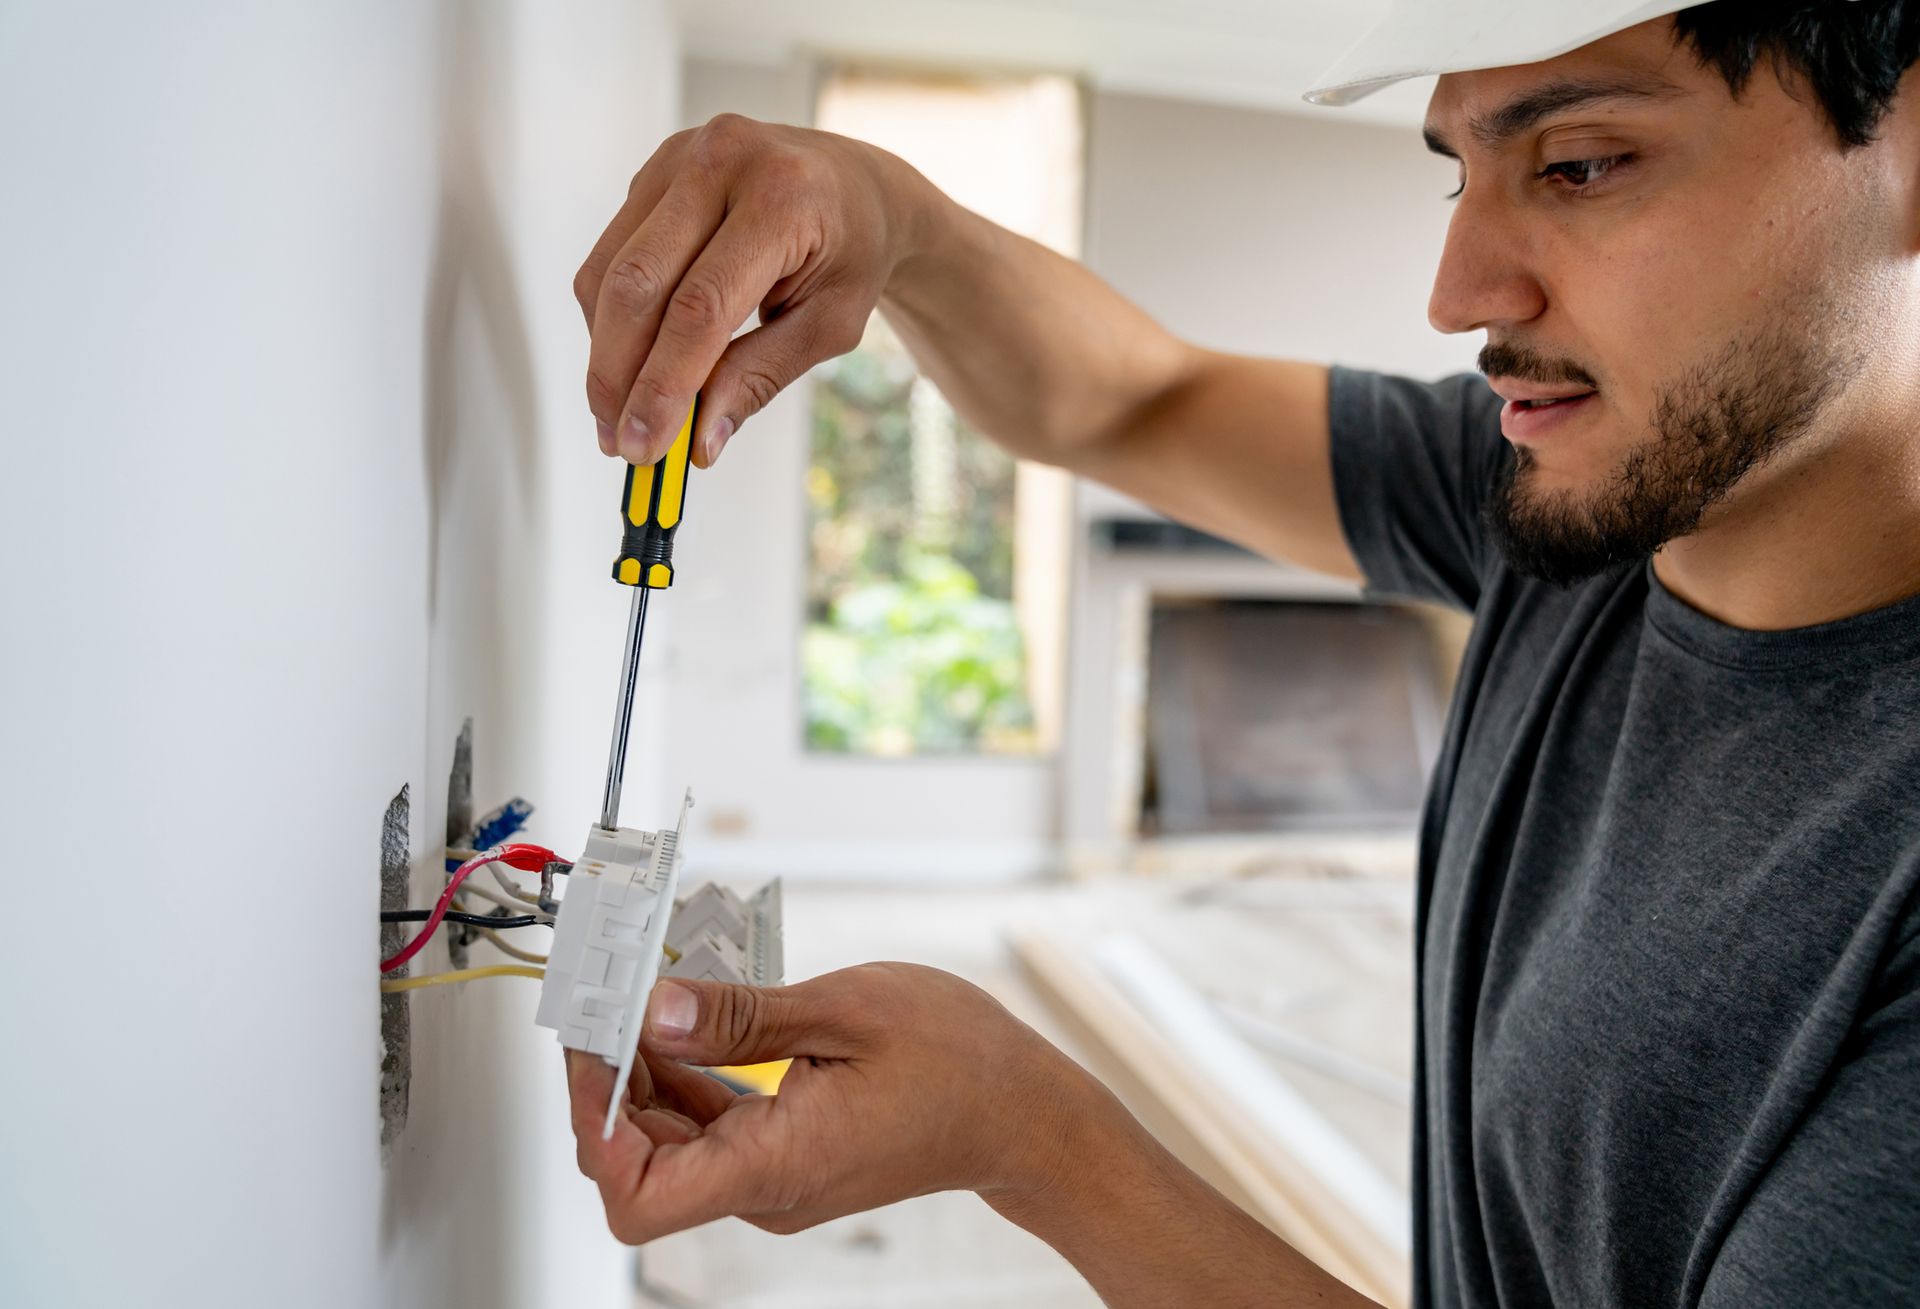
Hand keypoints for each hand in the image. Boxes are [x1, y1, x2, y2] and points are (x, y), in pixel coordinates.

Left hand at [564, 962, 1099, 1243]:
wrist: (1022, 1111)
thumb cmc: (960, 1062)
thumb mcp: (848, 1010)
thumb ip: (742, 1017)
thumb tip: (655, 1013)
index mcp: (778, 1163)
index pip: (640, 1196)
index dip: (595, 1127)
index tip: (594, 1050)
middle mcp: (766, 1188)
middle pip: (641, 1164)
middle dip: (608, 1083)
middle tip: (606, 1001)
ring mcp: (774, 1178)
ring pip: (669, 1145)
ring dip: (642, 1076)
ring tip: (641, 998)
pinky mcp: (784, 1157)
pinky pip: (707, 1131)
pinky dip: (682, 1079)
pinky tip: (686, 1023)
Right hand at [576, 115, 925, 467]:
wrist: (856, 186)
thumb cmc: (850, 256)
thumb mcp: (829, 326)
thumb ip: (760, 377)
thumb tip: (698, 441)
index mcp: (782, 197)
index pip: (701, 306)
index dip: (664, 383)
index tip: (645, 447)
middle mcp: (722, 160)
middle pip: (639, 284)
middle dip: (619, 375)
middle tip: (618, 442)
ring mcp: (679, 157)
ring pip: (609, 271)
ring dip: (605, 353)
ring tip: (617, 413)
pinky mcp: (652, 171)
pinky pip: (610, 255)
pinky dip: (610, 319)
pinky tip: (629, 360)